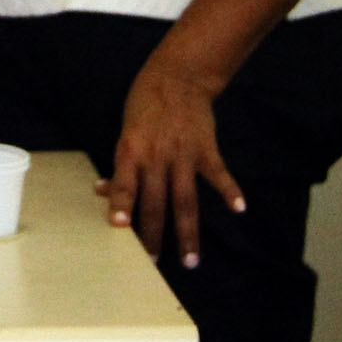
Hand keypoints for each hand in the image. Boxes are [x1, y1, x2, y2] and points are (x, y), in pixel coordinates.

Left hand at [98, 60, 245, 267]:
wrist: (176, 78)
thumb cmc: (143, 108)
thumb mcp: (125, 132)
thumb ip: (121, 165)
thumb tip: (103, 191)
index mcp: (131, 150)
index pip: (125, 183)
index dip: (122, 204)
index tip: (119, 227)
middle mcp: (157, 156)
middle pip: (155, 201)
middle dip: (154, 234)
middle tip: (153, 262)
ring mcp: (183, 154)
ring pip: (185, 200)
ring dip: (188, 232)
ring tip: (191, 260)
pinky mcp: (206, 149)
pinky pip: (218, 174)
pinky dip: (229, 191)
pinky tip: (239, 209)